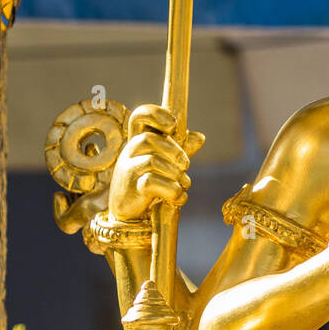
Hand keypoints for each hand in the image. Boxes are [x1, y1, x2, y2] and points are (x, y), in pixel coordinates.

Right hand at [108, 105, 195, 222]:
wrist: (129, 215)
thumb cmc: (148, 185)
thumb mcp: (165, 165)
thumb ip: (179, 151)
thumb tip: (200, 137)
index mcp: (139, 143)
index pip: (139, 116)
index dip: (155, 114)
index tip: (173, 126)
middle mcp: (130, 153)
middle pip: (148, 138)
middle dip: (174, 151)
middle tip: (185, 165)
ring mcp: (128, 170)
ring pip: (153, 161)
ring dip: (176, 175)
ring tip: (183, 186)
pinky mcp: (132, 189)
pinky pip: (152, 182)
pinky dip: (173, 191)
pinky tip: (179, 199)